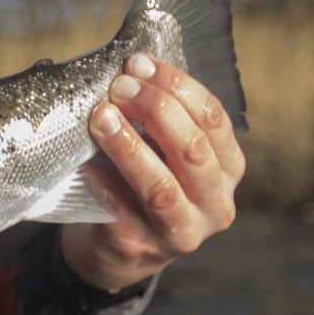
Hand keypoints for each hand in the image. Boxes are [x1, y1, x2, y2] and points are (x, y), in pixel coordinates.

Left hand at [61, 53, 245, 291]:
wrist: (120, 250)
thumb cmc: (143, 185)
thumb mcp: (165, 151)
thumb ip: (159, 117)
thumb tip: (130, 68)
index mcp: (228, 168)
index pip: (213, 118)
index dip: (177, 86)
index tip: (140, 64)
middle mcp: (215, 202)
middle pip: (193, 150)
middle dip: (156, 110)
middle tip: (120, 87)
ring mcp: (182, 231)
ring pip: (161, 186)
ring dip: (128, 146)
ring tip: (101, 117)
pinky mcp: (142, 248)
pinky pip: (121, 211)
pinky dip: (103, 182)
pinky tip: (85, 162)